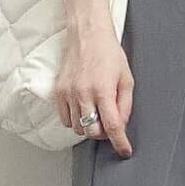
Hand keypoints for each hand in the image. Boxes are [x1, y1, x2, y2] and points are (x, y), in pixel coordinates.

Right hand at [55, 25, 133, 156]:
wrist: (87, 34)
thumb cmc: (109, 53)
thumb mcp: (126, 78)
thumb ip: (125, 104)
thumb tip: (121, 125)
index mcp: (103, 90)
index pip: (112, 126)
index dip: (119, 142)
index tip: (124, 151)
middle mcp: (83, 93)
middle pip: (92, 132)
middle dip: (103, 133)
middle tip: (109, 124)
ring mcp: (68, 93)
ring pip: (78, 127)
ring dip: (89, 126)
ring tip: (96, 112)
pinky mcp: (58, 91)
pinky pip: (65, 119)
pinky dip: (75, 120)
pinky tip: (83, 108)